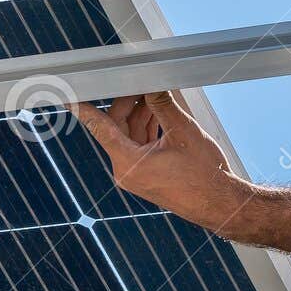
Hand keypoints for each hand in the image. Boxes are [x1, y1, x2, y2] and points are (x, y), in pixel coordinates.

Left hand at [69, 91, 256, 231]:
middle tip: (141, 86)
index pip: (99, 127)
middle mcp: (125, 170)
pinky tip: (159, 114)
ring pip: (129, 135)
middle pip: (117, 127)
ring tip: (155, 97)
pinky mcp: (145, 176)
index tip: (68, 97)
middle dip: (129, 104)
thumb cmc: (206, 175)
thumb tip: (152, 85)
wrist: (222, 205)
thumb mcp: (184, 132)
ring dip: (141, 115)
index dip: (84, 109)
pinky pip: (139, 146)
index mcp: (127, 162)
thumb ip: (162, 106)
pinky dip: (147, 129)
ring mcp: (134, 175)